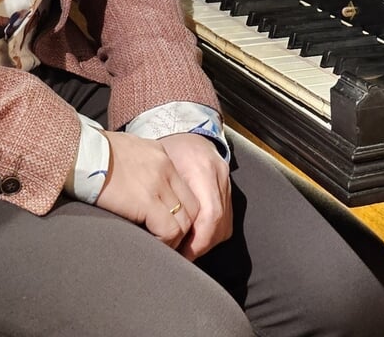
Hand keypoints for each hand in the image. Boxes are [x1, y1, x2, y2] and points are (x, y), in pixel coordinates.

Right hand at [93, 131, 198, 249]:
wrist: (78, 151)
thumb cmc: (90, 154)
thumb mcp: (124, 152)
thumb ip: (139, 167)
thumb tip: (137, 189)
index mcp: (160, 155)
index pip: (185, 189)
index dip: (180, 212)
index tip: (169, 226)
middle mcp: (165, 168)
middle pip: (192, 206)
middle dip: (184, 229)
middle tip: (169, 243)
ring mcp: (158, 184)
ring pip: (184, 221)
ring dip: (174, 240)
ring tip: (159, 248)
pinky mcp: (146, 201)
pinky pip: (169, 230)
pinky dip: (164, 242)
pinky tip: (151, 245)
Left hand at [157, 133, 231, 259]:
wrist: (181, 127)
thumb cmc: (163, 149)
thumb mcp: (157, 167)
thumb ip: (160, 195)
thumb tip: (155, 229)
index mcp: (201, 169)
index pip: (210, 216)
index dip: (196, 242)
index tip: (178, 253)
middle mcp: (219, 175)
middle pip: (220, 224)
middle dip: (201, 246)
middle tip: (180, 256)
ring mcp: (226, 181)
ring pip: (225, 225)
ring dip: (207, 241)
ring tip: (185, 248)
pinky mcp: (227, 186)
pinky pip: (226, 218)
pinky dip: (212, 232)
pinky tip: (195, 235)